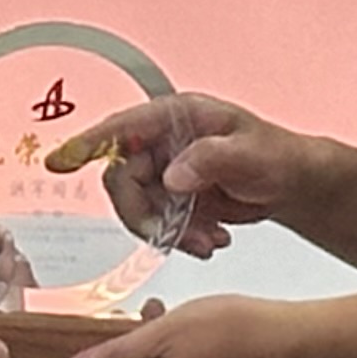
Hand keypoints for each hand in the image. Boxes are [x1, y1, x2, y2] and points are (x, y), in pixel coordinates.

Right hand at [45, 92, 316, 258]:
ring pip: (139, 209)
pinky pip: (158, 225)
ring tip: (210, 241)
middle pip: (123, 181)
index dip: (88, 144)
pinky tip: (213, 241)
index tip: (61, 161)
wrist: (295, 185)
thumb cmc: (279, 155)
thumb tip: (171, 177)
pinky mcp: (173, 199)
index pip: (122, 128)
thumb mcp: (252, 154)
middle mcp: (162, 142)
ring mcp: (165, 171)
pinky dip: (181, 239)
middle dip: (147, 215)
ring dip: (169, 232)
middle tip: (180, 237)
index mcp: (176, 116)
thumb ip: (212, 159)